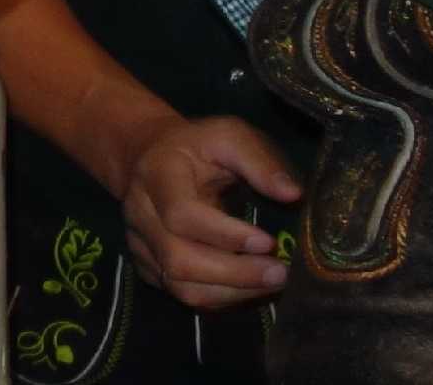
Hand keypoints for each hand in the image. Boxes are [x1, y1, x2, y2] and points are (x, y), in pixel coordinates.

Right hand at [119, 116, 299, 309]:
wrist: (150, 156)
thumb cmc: (198, 147)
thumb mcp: (228, 136)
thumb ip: (259, 161)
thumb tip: (292, 194)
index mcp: (156, 174)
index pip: (181, 214)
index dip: (224, 235)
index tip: (268, 242)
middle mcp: (140, 213)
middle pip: (178, 259)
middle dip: (234, 274)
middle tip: (280, 273)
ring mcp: (140, 243)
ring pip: (180, 285)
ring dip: (230, 292)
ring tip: (270, 283)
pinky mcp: (147, 266)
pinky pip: (183, 294)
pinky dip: (221, 297)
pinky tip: (250, 286)